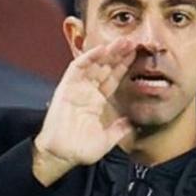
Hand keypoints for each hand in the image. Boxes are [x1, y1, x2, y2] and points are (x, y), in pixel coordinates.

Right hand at [32, 39, 136, 185]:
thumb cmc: (80, 150)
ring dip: (106, 52)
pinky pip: (76, 68)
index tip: (136, 54)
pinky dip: (88, 58)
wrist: (60, 155)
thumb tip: (130, 123)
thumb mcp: (106, 141)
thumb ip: (118, 130)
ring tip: (122, 41)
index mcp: (97, 101)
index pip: (113, 78)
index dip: (124, 66)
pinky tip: (100, 50)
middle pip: (105, 67)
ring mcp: (76, 88)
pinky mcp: (65, 87)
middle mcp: (87, 91)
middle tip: (131, 41)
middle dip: (118, 54)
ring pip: (93, 64)